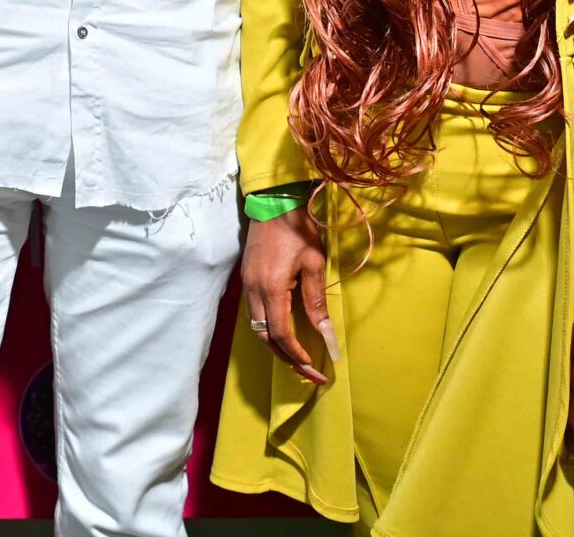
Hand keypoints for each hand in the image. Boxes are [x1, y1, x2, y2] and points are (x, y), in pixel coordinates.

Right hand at [240, 205, 332, 385]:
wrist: (274, 202)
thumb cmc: (299, 230)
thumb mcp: (314, 264)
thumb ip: (317, 303)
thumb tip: (326, 337)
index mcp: (271, 288)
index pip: (281, 334)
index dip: (297, 355)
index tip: (315, 369)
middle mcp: (253, 290)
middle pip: (265, 336)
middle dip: (286, 358)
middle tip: (308, 372)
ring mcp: (246, 284)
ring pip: (257, 327)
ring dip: (276, 346)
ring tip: (297, 358)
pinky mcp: (246, 279)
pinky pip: (255, 314)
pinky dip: (269, 330)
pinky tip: (284, 334)